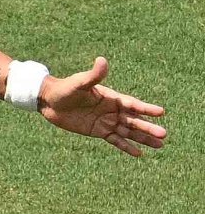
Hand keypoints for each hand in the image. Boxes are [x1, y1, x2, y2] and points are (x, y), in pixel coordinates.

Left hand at [38, 57, 166, 155]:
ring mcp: (106, 121)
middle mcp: (112, 110)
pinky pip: (115, 140)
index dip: (146, 108)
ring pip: (128, 132)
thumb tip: (101, 60)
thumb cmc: (66, 88)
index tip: (161, 112)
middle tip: (164, 134)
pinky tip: (139, 153)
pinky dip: (126, 146)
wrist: (50, 101)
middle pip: (133, 120)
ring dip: (143, 138)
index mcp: (111, 98)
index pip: (132, 104)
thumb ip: (93, 75)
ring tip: (160, 145)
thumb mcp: (80, 82)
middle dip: (147, 127)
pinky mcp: (98, 131)